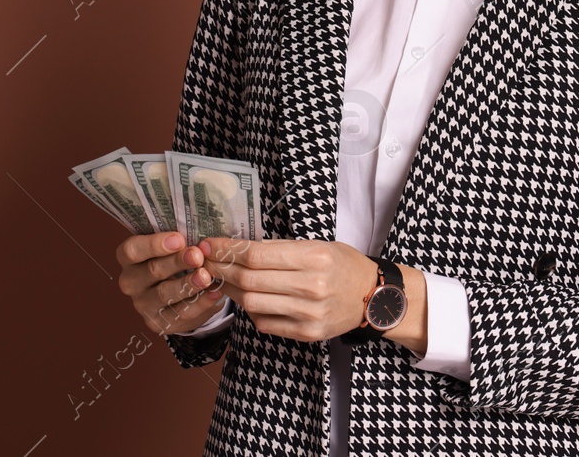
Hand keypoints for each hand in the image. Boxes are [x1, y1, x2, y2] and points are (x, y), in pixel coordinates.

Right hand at [116, 231, 230, 336]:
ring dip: (187, 284)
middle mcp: (131, 282)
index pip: (132, 250)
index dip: (154, 244)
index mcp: (129, 258)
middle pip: (152, 271)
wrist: (177, 290)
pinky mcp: (159, 323)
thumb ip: (178, 241)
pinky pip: (180, 314)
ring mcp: (143, 304)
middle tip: (197, 255)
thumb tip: (199, 237)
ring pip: (164, 294)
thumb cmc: (172, 258)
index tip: (179, 239)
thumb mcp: (170, 246)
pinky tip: (215, 293)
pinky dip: (200, 303)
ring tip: (206, 276)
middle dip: (177, 262)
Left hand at [200, 237, 377, 343]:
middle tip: (205, 262)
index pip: (256, 254)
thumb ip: (280, 249)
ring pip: (252, 303)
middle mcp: (311, 286)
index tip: (209, 244)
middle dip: (220, 269)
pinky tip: (246, 299)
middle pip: (249, 279)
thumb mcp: (317, 245)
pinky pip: (265, 323)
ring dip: (230, 291)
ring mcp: (309, 314)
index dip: (227, 249)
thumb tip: (237, 247)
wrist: (373, 297)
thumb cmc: (342, 265)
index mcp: (314, 257)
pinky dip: (250, 310)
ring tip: (221, 280)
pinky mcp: (307, 334)